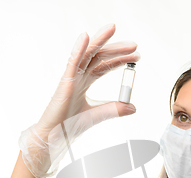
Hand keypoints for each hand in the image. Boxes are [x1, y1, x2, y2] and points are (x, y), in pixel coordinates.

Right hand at [18, 23, 140, 177]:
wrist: (54, 137)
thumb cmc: (69, 126)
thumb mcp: (98, 115)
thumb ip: (114, 110)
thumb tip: (133, 107)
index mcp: (84, 83)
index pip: (104, 66)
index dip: (119, 60)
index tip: (136, 58)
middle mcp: (78, 77)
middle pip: (99, 57)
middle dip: (116, 50)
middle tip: (134, 46)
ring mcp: (71, 77)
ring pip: (87, 54)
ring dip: (100, 40)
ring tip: (113, 29)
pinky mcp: (64, 82)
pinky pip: (72, 62)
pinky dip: (79, 49)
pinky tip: (86, 37)